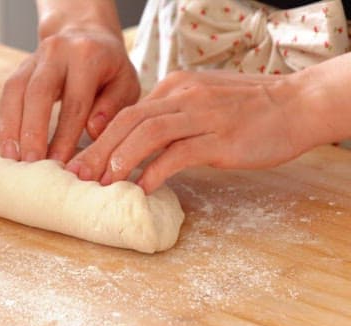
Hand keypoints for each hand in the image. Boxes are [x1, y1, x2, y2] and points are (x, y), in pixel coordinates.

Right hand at [0, 21, 139, 162]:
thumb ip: (112, 107)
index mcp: (87, 56)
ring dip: (11, 126)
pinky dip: (4, 120)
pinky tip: (5, 144)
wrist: (87, 35)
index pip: (74, 101)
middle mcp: (57, 51)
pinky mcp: (20, 67)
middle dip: (32, 131)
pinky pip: (7, 92)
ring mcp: (34, 57)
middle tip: (29, 162)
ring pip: (15, 91)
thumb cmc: (110, 70)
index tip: (59, 163)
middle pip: (38, 93)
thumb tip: (92, 130)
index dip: (65, 135)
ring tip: (11, 157)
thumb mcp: (125, 84)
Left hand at [66, 70, 323, 193]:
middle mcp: (183, 96)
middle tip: (77, 175)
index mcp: (174, 87)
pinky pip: (179, 154)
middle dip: (97, 150)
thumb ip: (171, 117)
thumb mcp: (201, 102)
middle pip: (128, 120)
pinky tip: (142, 188)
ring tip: (102, 183)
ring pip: (147, 132)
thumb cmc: (248, 109)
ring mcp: (202, 115)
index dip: (99, 138)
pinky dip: (155, 171)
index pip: (126, 111)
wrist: (297, 105)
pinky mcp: (221, 138)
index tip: (82, 160)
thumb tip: (139, 145)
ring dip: (119, 159)